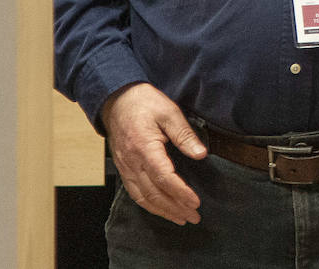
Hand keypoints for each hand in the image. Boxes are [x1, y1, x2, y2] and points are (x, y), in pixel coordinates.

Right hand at [101, 82, 206, 224]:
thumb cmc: (144, 103)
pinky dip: (148, 205)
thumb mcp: (169, 112)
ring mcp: (126, 167)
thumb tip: (201, 154)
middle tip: (194, 217)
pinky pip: (134, 192)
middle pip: (154, 193)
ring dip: (163, 211)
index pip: (164, 178)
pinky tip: (160, 209)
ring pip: (143, 197)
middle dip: (175, 208)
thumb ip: (185, 135)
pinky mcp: (123, 168)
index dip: (181, 193)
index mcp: (145, 148)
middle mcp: (133, 162)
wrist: (117, 100)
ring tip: (180, 219)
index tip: (195, 203)